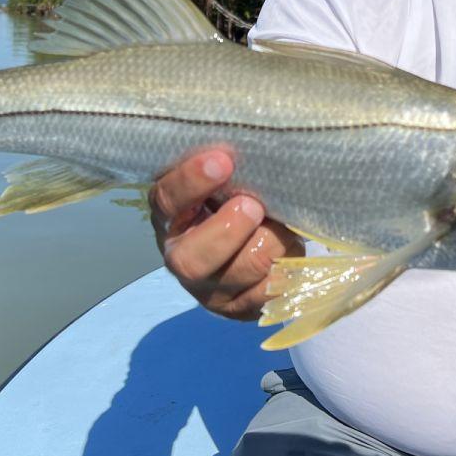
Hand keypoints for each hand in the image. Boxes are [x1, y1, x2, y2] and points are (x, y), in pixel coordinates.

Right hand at [148, 149, 303, 320]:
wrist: (256, 237)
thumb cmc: (234, 196)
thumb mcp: (222, 180)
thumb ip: (224, 168)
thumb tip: (249, 147)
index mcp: (169, 217)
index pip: (166, 201)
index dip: (191, 182)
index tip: (223, 160)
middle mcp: (181, 259)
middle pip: (192, 261)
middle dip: (229, 230)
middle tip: (254, 205)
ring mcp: (210, 291)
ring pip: (240, 274)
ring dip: (269, 243)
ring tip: (282, 223)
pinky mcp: (241, 308)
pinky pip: (267, 292)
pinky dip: (285, 266)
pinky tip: (289, 245)